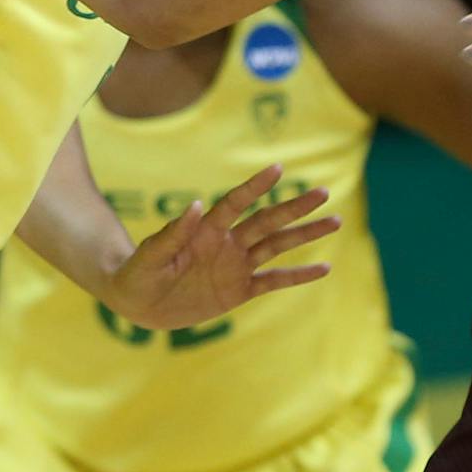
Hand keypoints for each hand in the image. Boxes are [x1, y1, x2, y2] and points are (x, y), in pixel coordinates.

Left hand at [101, 165, 338, 330]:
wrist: (137, 303)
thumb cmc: (136, 274)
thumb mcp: (147, 257)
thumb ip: (172, 233)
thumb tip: (195, 205)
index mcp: (205, 231)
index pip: (235, 204)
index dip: (255, 187)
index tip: (277, 169)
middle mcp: (227, 243)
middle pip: (267, 222)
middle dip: (295, 208)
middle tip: (323, 193)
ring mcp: (236, 266)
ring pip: (278, 246)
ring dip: (305, 234)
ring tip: (335, 221)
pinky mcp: (240, 290)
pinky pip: (274, 281)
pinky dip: (299, 276)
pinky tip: (324, 268)